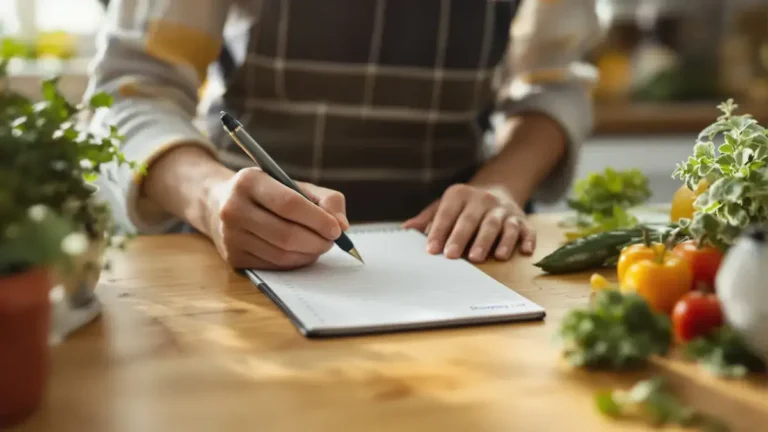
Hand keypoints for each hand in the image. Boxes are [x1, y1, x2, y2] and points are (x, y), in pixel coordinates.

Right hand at [205, 168, 347, 269]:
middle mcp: (233, 209)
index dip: (317, 219)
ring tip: (320, 245)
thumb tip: (342, 225)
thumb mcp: (294, 185)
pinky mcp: (233, 257)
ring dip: (309, 253)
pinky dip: (295, 262)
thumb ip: (326, 199)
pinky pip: (273, 266)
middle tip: (332, 241)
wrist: (220, 204)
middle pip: (286, 234)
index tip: (337, 229)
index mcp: (249, 181)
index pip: (289, 204)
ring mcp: (230, 236)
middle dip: (317, 241)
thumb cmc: (268, 194)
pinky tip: (302, 252)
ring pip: (281, 254)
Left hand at [402, 184, 534, 262]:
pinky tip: (523, 252)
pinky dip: (526, 240)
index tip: (431, 249)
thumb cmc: (464, 205)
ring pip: (497, 224)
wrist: (499, 188)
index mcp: (460, 195)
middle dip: (461, 238)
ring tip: (480, 257)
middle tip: (452, 256)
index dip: (439, 231)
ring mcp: (504, 210)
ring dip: (489, 241)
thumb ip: (427, 217)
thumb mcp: (444, 205)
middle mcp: (483, 200)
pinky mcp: (522, 220)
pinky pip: (525, 230)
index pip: (447, 212)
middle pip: (472, 219)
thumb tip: (406, 229)